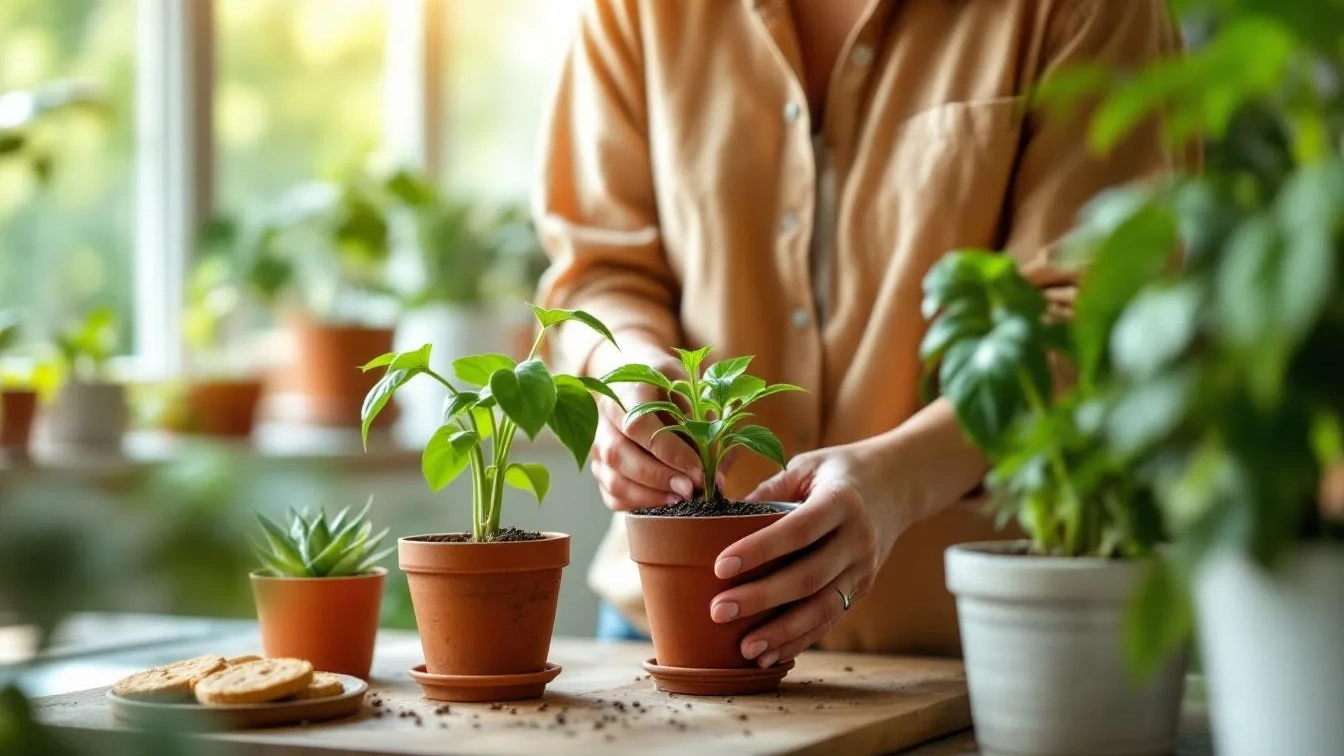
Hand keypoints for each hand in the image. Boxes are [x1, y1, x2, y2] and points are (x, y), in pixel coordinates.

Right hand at [588, 339, 702, 510]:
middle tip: (691, 489)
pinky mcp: (600, 467)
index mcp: (625, 391)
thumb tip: (717, 468)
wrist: (636, 379)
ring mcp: (597, 445)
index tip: (698, 468)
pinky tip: (665, 502)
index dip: (668, 451)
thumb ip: (703, 421)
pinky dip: (638, 505)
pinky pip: (612, 495)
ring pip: (613, 480)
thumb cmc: (668, 381)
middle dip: (659, 478)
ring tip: (681, 499)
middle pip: (619, 455)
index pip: (638, 424)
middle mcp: (603, 419)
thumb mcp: (689, 386)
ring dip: (649, 496)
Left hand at [708, 443, 911, 667]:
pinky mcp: (862, 588)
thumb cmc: (840, 472)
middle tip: (718, 611)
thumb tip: (718, 519)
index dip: (759, 550)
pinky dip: (800, 640)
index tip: (720, 566)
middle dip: (761, 598)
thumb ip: (768, 491)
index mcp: (841, 501)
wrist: (899, 484)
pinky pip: (830, 620)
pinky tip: (770, 654)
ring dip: (782, 632)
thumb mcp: (806, 467)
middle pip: (809, 577)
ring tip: (744, 648)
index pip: (798, 530)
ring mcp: (864, 568)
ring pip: (822, 608)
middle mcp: (858, 539)